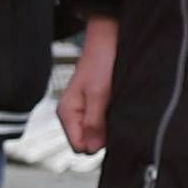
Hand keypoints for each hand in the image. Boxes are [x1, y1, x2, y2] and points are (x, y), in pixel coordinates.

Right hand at [61, 14, 116, 156]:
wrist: (109, 38)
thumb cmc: (101, 61)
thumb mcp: (98, 94)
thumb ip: (93, 122)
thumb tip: (93, 148)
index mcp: (67, 112)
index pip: (79, 146)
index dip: (96, 143)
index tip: (111, 132)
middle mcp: (74, 113)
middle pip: (88, 140)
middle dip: (103, 134)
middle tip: (117, 116)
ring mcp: (85, 109)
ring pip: (97, 131)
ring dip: (110, 124)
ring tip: (118, 107)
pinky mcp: (97, 103)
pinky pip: (104, 121)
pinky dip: (114, 116)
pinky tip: (119, 104)